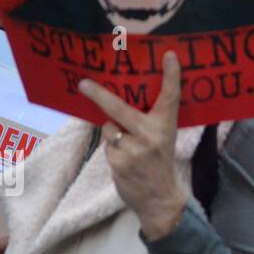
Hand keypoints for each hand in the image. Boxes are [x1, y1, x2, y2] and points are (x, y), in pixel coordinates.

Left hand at [78, 52, 187, 240]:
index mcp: (167, 125)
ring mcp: (134, 148)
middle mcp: (152, 134)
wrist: (160, 199)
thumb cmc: (160, 164)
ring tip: (128, 147)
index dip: (170, 74)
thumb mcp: (163, 139)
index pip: (170, 95)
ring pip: (109, 127)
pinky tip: (124, 161)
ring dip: (113, 133)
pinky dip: (112, 149)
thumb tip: (118, 106)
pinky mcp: (119, 161)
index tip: (168, 54)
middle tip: (83, 84)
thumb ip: (148, 122)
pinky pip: (107, 145)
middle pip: (119, 108)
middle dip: (99, 95)